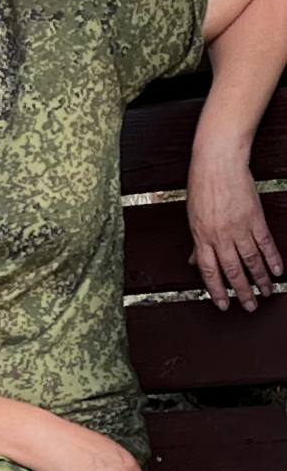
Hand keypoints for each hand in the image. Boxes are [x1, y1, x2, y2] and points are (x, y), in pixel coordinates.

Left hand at [187, 149, 281, 310]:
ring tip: (267, 293)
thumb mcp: (192, 217)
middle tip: (250, 307)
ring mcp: (238, 227)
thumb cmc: (201, 188)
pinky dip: (272, 259)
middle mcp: (220, 235)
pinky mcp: (254, 218)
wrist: (217, 163)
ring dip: (260, 280)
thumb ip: (196, 242)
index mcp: (201, 236)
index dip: (217, 291)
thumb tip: (193, 262)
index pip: (209, 271)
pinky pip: (265, 243)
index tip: (223, 305)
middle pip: (232, 271)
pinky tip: (278, 271)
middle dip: (242, 292)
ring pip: (251, 260)